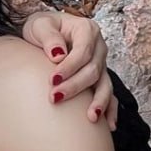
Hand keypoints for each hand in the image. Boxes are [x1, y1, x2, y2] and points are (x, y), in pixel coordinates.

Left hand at [22, 10, 116, 129]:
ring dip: (98, 102)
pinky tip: (108, 125)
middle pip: (93, 70)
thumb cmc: (42, 28)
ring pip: (105, 84)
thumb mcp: (40, 25)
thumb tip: (58, 55)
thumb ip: (49, 37)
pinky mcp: (99, 78)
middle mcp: (99, 47)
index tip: (52, 80)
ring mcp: (101, 63)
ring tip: (91, 118)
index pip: (83, 52)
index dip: (69, 67)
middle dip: (75, 86)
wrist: (44, 33)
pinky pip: (109, 94)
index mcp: (87, 30)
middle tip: (55, 98)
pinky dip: (110, 109)